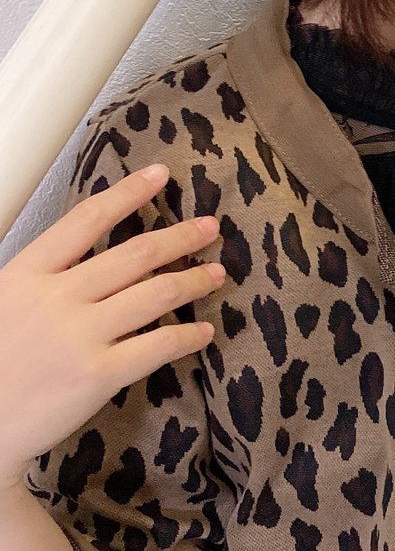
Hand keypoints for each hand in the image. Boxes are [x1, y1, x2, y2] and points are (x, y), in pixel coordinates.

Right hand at [0, 164, 224, 492]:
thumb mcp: (1, 302)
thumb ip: (40, 277)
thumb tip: (86, 259)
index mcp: (26, 274)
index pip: (86, 220)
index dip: (128, 193)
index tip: (160, 176)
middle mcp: (56, 298)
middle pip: (135, 255)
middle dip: (180, 236)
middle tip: (210, 227)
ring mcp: (79, 336)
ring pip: (156, 294)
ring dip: (193, 280)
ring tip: (217, 273)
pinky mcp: (98, 375)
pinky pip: (158, 346)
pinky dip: (188, 336)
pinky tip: (204, 332)